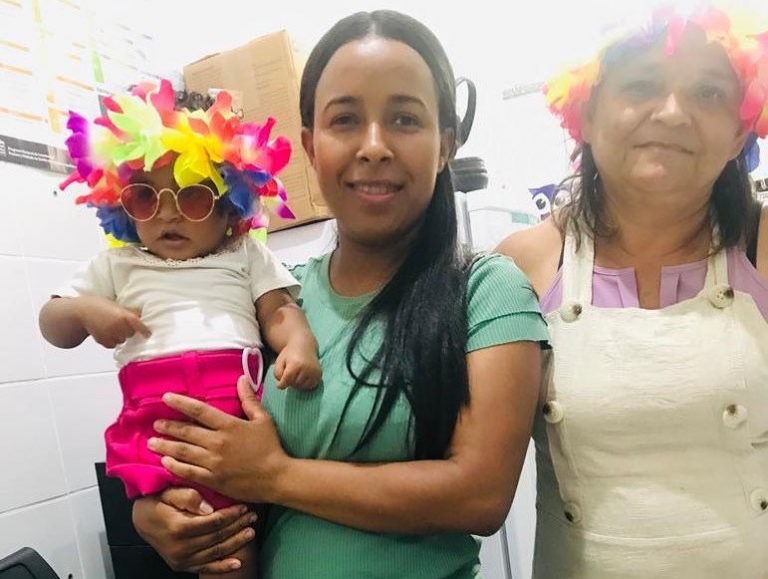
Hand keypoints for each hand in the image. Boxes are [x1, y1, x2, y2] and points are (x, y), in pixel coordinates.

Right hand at [74, 295, 150, 347]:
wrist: (80, 312)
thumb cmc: (99, 305)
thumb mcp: (116, 305)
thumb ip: (129, 311)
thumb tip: (142, 315)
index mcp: (124, 316)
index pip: (139, 326)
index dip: (144, 331)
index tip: (148, 334)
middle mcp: (118, 327)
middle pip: (131, 333)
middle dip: (128, 329)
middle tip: (120, 322)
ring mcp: (110, 335)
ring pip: (122, 340)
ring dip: (120, 335)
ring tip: (111, 326)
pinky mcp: (103, 341)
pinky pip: (113, 345)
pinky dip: (111, 340)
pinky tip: (105, 332)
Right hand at [131, 488, 255, 573]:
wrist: (141, 519)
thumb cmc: (156, 500)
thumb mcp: (168, 491)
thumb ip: (188, 496)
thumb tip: (209, 508)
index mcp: (178, 527)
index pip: (213, 522)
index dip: (230, 515)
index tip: (243, 506)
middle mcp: (180, 547)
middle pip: (217, 537)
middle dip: (237, 526)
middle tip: (252, 516)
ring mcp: (181, 559)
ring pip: (215, 552)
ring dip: (235, 543)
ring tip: (250, 532)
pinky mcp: (182, 565)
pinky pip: (206, 568)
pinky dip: (222, 567)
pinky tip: (237, 563)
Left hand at [149, 377, 289, 503]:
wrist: (276, 477)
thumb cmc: (270, 447)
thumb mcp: (263, 419)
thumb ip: (249, 399)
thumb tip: (241, 378)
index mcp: (229, 426)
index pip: (200, 411)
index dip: (181, 403)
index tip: (166, 397)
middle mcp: (217, 443)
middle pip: (187, 432)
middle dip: (168, 427)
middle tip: (155, 423)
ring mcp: (213, 463)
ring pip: (183, 452)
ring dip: (166, 446)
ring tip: (152, 443)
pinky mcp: (213, 480)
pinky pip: (189, 472)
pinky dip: (175, 466)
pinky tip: (165, 462)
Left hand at [273, 338, 321, 389]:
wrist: (304, 346)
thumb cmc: (289, 354)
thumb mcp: (279, 362)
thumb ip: (277, 374)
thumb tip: (283, 385)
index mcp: (296, 364)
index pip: (287, 380)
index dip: (281, 384)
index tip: (279, 385)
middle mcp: (307, 368)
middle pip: (294, 384)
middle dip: (290, 382)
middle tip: (290, 374)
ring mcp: (314, 371)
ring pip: (302, 386)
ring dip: (297, 383)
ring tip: (296, 374)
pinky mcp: (319, 375)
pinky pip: (310, 386)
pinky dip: (305, 384)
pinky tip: (303, 377)